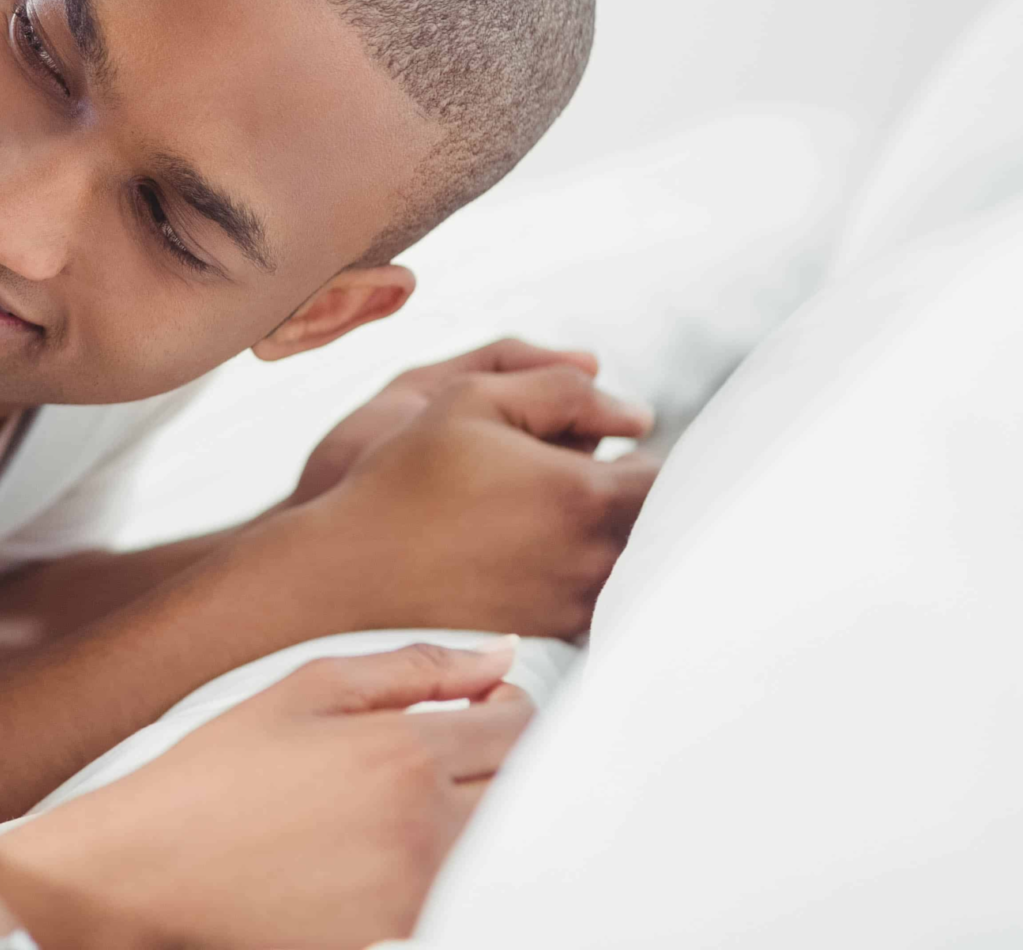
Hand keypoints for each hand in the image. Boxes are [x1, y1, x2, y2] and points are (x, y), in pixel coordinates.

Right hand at [0, 642, 532, 949]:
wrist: (154, 869)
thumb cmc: (220, 772)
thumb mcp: (305, 689)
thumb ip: (414, 666)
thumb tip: (500, 654)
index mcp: (404, 752)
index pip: (518, 725)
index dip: (507, 709)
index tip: (477, 709)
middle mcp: (427, 826)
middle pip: (526, 787)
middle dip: (502, 761)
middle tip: (446, 756)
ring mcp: (420, 892)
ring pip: (504, 845)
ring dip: (482, 815)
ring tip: (414, 804)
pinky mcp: (403, 934)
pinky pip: (467, 895)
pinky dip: (456, 870)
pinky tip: (398, 851)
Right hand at [298, 359, 657, 637]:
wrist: (353, 573)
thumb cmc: (405, 479)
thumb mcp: (470, 398)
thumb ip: (563, 389)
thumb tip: (637, 415)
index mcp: (584, 495)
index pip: (669, 472)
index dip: (643, 452)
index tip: (612, 446)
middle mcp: (596, 559)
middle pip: (664, 522)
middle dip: (636, 493)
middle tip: (592, 475)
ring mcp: (580, 604)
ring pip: (638, 560)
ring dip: (618, 534)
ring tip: (557, 515)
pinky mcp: (560, 634)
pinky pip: (607, 595)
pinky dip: (593, 571)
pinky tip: (544, 554)